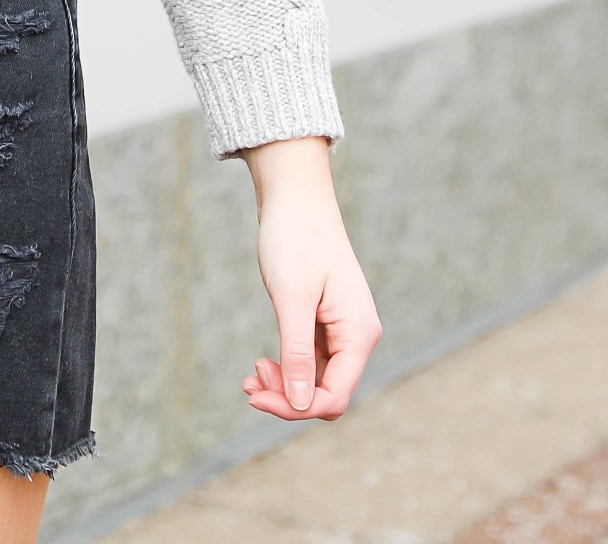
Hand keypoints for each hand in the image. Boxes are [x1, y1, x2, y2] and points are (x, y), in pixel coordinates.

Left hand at [238, 136, 376, 421]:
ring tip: (251, 377)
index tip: (255, 395)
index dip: (295, 407)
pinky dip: (286, 368)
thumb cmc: (295, 240)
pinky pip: (311, 362)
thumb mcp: (292, 298)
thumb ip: (296, 353)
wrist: (296, 199)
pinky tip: (262, 365)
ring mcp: (343, 331)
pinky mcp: (326, 324)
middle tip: (249, 384)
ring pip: (317, 380)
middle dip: (287, 398)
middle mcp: (357, 337)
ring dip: (284, 385)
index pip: (334, 396)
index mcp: (358, 333)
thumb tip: (300, 404)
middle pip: (327, 393)